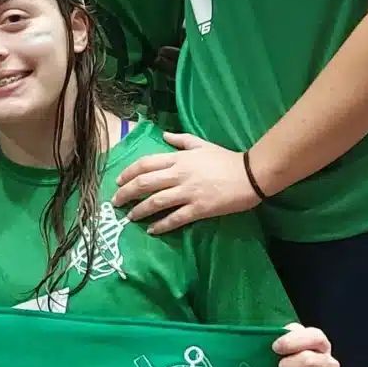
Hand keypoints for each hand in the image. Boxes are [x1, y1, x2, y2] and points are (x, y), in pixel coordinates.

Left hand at [112, 133, 258, 233]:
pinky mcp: (199, 208)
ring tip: (129, 217)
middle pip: (144, 183)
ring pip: (156, 202)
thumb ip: (181, 140)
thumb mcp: (202, 144)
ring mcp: (188, 192)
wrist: (251, 175)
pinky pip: (175, 218)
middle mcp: (179, 175)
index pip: (145, 164)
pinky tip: (151, 230)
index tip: (118, 181)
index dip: (128, 173)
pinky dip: (161, 225)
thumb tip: (163, 136)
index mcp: (178, 159)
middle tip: (116, 202)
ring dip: (139, 210)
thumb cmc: (226, 159)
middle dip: (126, 193)